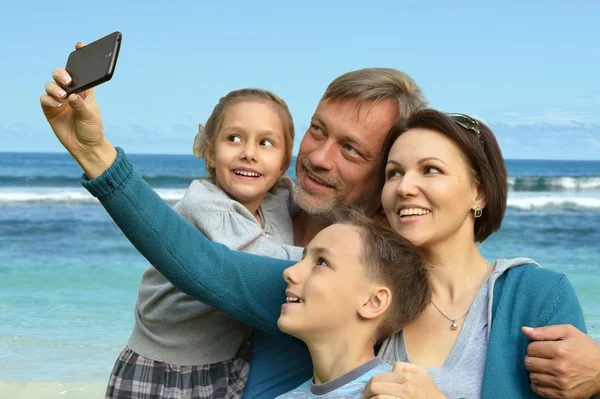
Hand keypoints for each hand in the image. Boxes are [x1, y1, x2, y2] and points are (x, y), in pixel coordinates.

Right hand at [40, 42, 115, 177]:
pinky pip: (45, 99)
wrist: (85, 147)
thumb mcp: (91, 116)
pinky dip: (49, 100)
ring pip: (50, 85)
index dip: (79, 56)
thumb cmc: (92, 129)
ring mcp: (59, 100)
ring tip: (63, 97)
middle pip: (61, 74)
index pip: (81, 70)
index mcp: (85, 89)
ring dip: (54, 88)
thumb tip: (72, 95)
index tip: (79, 45)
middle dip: (61, 74)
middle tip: (67, 81)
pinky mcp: (50, 110)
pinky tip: (57, 105)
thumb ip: (81, 105)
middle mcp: (70, 92)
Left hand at [362, 362, 445, 398]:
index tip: (366, 390)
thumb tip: (393, 368)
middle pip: (375, 386)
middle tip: (364, 397)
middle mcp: (406, 388)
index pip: (379, 378)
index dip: (369, 384)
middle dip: (366, 392)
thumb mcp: (423, 374)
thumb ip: (407, 367)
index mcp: (407, 377)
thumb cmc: (431, 392)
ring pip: (378, 397)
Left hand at [523, 325, 599, 397]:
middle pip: (529, 363)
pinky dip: (539, 384)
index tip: (543, 348)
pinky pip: (539, 390)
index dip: (535, 347)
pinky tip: (547, 378)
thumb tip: (524, 330)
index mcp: (561, 350)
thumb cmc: (585, 348)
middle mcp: (560, 368)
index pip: (531, 349)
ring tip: (547, 368)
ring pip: (532, 377)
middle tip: (543, 358)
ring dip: (536, 372)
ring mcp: (562, 384)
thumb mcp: (568, 332)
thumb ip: (545, 331)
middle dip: (533, 359)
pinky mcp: (563, 395)